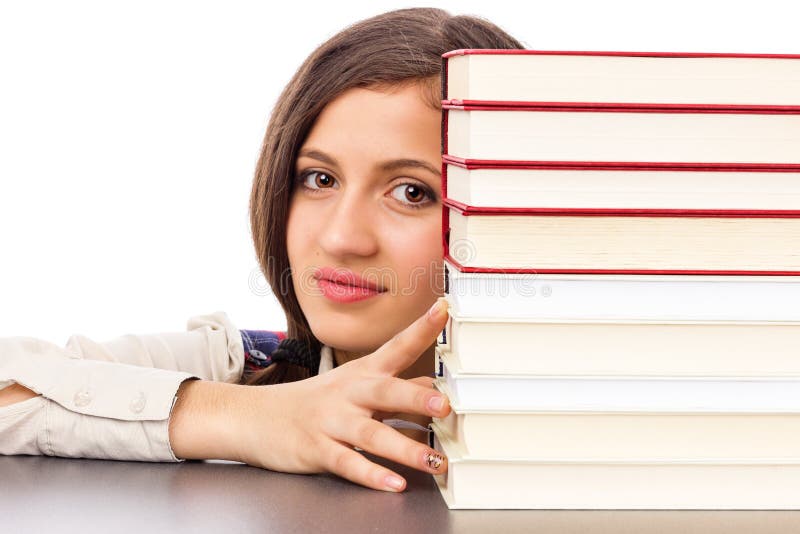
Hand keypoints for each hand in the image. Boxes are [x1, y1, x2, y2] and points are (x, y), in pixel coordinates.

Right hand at [234, 297, 450, 491]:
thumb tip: (434, 385)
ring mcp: (332, 421)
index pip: (396, 346)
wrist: (256, 417)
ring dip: (405, 449)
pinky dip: (371, 474)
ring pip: (371, 434)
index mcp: (363, 373)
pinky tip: (393, 483)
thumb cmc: (315, 400)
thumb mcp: (356, 385)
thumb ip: (397, 387)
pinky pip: (347, 463)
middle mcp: (349, 393)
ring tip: (434, 461)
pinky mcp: (317, 450)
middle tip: (446, 405)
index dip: (421, 328)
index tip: (444, 309)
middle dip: (416, 398)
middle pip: (385, 391)